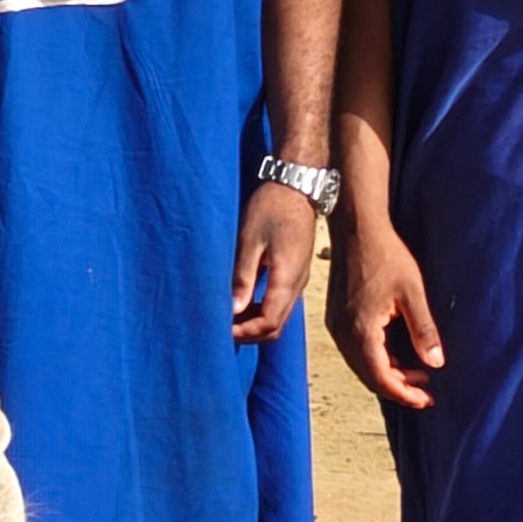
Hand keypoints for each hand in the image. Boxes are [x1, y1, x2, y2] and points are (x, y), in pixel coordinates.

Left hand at [230, 179, 318, 343]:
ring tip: (229, 317)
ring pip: (280, 317)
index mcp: (286, 276)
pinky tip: (243, 303)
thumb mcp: (250, 240)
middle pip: (276, 326)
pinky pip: (281, 303)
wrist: (296, 187)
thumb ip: (243, 276)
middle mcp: (297, 283)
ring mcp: (300, 279)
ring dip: (256, 324)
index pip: (269, 321)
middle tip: (223, 329)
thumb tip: (233, 309)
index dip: (246, 331)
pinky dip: (263, 311)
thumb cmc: (270, 208)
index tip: (223, 329)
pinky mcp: (296, 273)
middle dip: (250, 333)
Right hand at [332, 211, 445, 409]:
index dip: (404, 393)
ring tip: (416, 374)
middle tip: (425, 392)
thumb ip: (423, 329)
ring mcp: (336, 325)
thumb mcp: (412, 292)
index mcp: (361, 330)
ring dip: (387, 373)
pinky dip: (376, 359)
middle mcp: (344, 333)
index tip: (426, 400)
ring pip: (361, 365)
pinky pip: (355, 350)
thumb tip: (436, 363)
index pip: (381, 377)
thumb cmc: (385, 255)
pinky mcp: (336, 316)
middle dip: (397, 387)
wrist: (355, 228)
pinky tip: (396, 354)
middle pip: (369, 376)